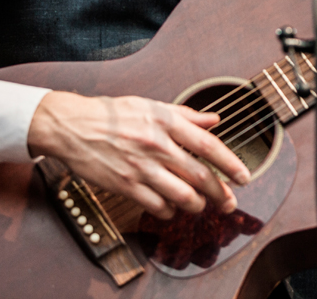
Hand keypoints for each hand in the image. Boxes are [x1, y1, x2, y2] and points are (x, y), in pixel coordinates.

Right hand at [27, 92, 250, 219]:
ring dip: (197, 204)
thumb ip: (185, 115)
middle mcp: (156, 145)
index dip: (230, 164)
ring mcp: (141, 167)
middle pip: (200, 176)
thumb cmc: (111, 114)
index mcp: (166, 122)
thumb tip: (214, 120)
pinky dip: (170, 210)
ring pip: (182, 195)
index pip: (208, 145)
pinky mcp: (125, 185)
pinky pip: (158, 206)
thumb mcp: (151, 105)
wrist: (72, 126)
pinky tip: (172, 207)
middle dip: (220, 194)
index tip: (244, 177)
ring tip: (200, 204)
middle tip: (229, 202)